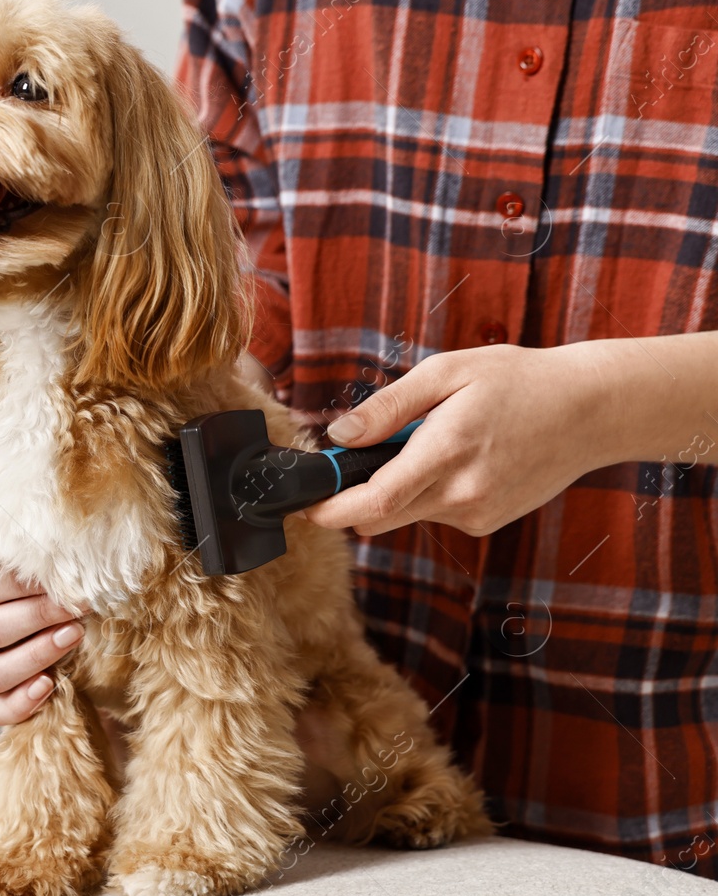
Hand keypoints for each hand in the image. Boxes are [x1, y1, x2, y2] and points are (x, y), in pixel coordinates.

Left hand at [303, 343, 619, 536]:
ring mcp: (476, 513)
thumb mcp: (446, 373)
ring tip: (425, 443)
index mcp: (445, 453)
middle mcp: (461, 494)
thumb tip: (338, 435)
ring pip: (407, 515)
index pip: (372, 503)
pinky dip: (427, 492)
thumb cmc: (517, 381)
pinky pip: (435, 512)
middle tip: (347, 465)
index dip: (330, 511)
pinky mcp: (487, 521)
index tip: (305, 505)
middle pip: (380, 519)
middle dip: (352, 500)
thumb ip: (388, 407)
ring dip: (395, 491)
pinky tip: (456, 458)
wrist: (589, 411)